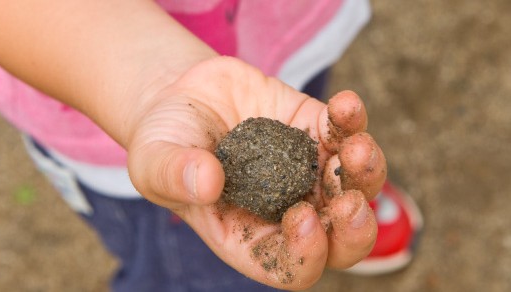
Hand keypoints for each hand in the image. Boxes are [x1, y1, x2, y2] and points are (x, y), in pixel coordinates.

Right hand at [126, 56, 385, 289]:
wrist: (180, 96)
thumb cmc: (164, 142)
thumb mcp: (154, 161)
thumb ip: (174, 175)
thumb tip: (209, 182)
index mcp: (250, 235)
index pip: (292, 267)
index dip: (307, 254)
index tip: (301, 218)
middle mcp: (286, 208)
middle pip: (339, 239)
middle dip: (354, 229)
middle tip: (349, 203)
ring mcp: (305, 169)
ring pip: (356, 185)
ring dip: (366, 172)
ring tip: (355, 147)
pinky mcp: (313, 129)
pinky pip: (346, 131)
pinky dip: (353, 120)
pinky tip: (344, 105)